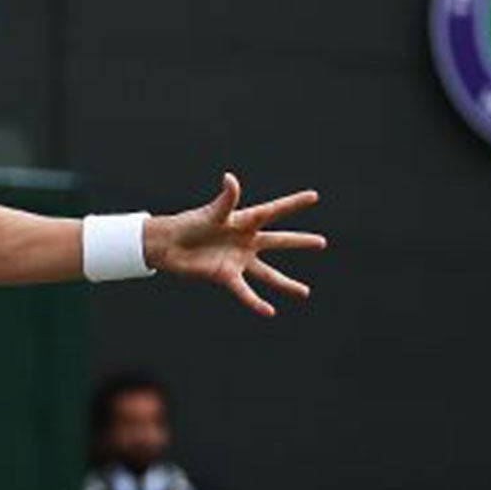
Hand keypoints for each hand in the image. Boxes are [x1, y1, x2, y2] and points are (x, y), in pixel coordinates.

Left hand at [144, 173, 325, 316]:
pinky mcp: (226, 276)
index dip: (293, 203)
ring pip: (268, 273)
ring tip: (305, 293)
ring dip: (286, 284)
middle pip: (278, 241)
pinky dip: (255, 302)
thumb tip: (231, 178)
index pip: (274, 210)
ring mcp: (238, 259)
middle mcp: (246, 241)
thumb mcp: (211, 212)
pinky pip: (245, 291)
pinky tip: (270, 311)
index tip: (313, 196)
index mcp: (244, 220)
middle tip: (322, 242)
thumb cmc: (189, 223)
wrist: (168, 245)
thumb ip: (226, 199)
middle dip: (300, 242)